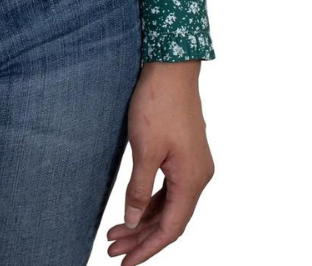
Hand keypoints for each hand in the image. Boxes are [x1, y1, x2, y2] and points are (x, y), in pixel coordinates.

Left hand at [106, 61, 214, 262]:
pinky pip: (169, 188)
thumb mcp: (143, 150)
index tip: (126, 263)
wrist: (171, 67)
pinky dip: (151, 201)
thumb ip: (138, 189)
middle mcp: (198, 177)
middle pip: (170, 219)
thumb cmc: (157, 104)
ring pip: (169, 204)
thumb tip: (133, 222)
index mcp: (192, 180)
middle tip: (113, 250)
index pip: (171, 228)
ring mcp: (193, 165)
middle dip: (141, 237)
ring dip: (144, 220)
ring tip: (116, 233)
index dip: (148, 248)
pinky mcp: (185, 154)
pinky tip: (133, 209)